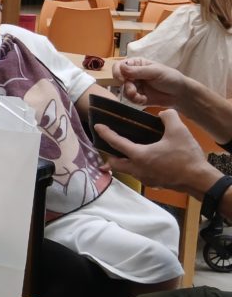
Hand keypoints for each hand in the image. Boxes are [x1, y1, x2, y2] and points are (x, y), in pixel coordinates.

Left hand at [94, 110, 219, 195]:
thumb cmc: (187, 156)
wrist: (199, 180)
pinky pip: (139, 175)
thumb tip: (163, 113)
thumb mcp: (179, 131)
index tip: (97, 126)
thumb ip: (168, 117)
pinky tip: (145, 162)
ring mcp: (145, 178)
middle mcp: (138, 168)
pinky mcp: (154, 183)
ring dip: (122, 163)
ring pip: (126, 171)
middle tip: (107, 147)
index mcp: (139, 155)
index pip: (116, 142)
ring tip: (125, 154)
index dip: (105, 133)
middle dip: (108, 156)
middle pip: (114, 163)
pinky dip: (136, 168)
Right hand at [112, 58, 187, 107]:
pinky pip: (129, 99)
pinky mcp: (137, 97)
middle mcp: (133, 74)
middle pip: (119, 80)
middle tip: (133, 91)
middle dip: (126, 87)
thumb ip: (138, 71)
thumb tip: (121, 68)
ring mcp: (135, 86)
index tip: (122, 80)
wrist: (180, 94)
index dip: (117, 72)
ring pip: (123, 90)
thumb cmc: (171, 78)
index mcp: (137, 64)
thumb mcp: (155, 72)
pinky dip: (135, 100)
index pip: (119, 66)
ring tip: (141, 97)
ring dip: (131, 95)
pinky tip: (144, 100)